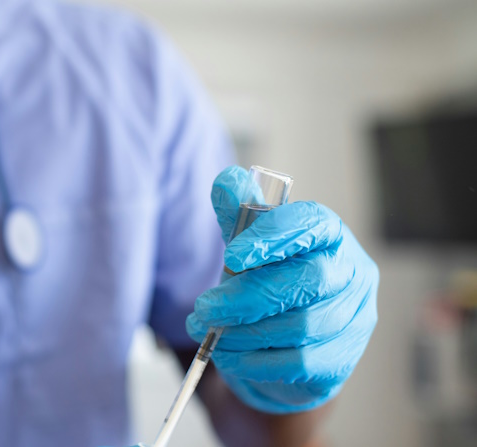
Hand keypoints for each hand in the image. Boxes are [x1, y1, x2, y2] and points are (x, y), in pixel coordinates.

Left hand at [186, 166, 378, 413]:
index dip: (275, 236)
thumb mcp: (250, 246)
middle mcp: (352, 273)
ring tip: (209, 331)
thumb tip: (227, 181)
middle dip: (249, 296)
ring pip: (302, 326)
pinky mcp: (343, 359)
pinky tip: (228, 354)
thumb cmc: (269, 283)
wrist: (282, 344)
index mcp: (331, 235)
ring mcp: (354, 319)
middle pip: (309, 281)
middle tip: (204, 307)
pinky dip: (256, 360)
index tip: (232, 255)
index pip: (314, 223)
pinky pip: (299, 363)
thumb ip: (239, 215)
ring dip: (245, 331)